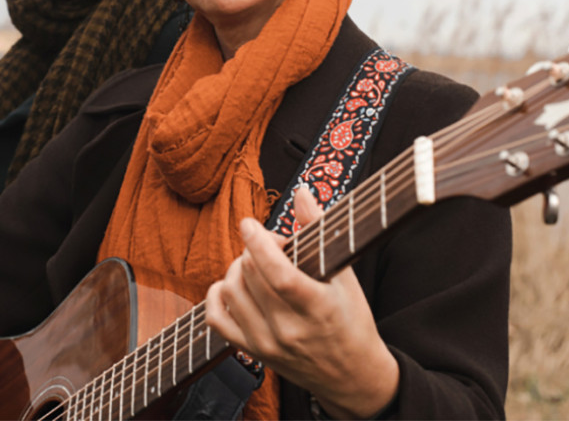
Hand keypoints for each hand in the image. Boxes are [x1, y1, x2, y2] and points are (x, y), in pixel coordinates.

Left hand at [204, 187, 398, 418]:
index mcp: (318, 308)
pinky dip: (217, 294)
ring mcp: (266, 344)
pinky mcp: (252, 353)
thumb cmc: (352, 321)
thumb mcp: (347, 277)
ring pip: (230, 290)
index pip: (278, 274)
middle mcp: (288, 329)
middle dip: (255, 248)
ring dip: (238, 267)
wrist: (351, 376)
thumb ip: (321, 231)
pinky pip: (215, 318)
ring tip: (258, 265)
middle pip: (250, 274)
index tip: (250, 224)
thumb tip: (302, 192)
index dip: (259, 243)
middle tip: (273, 246)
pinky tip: (233, 284)